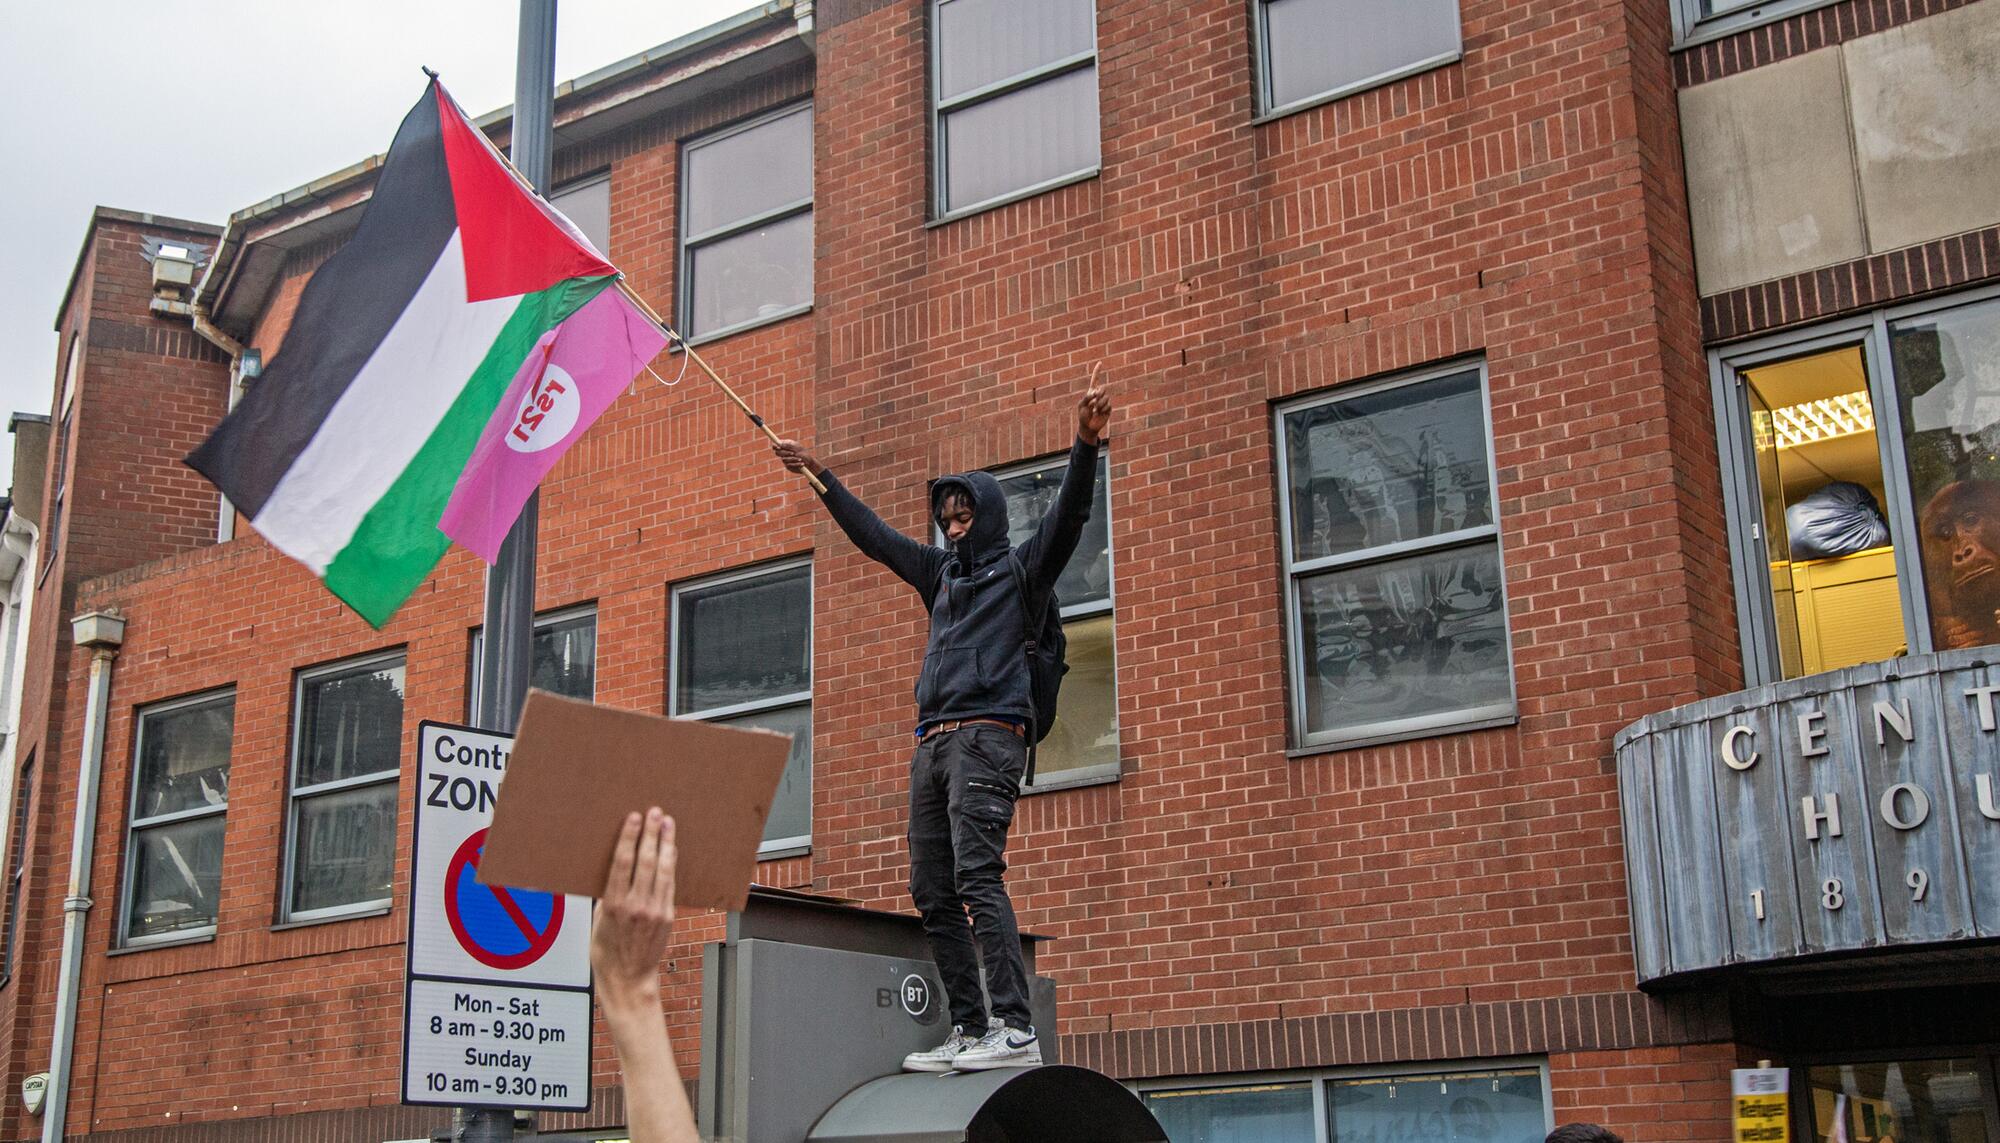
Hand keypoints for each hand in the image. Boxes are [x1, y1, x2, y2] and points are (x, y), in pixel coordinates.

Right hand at [591, 809, 676, 1007]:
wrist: (628, 979)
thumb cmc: (607, 952)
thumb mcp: (597, 922)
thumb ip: (608, 896)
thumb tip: (615, 871)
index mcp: (613, 905)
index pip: (623, 863)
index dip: (630, 837)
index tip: (634, 818)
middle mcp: (636, 906)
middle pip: (646, 861)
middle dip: (651, 834)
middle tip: (655, 813)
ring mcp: (655, 911)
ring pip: (663, 869)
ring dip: (666, 843)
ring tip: (668, 824)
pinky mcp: (668, 916)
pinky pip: (670, 884)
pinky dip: (671, 864)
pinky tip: (671, 850)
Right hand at [772, 439, 823, 476]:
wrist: (810, 464)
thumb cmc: (804, 454)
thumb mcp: (797, 448)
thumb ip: (788, 446)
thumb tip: (779, 444)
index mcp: (786, 446)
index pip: (776, 445)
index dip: (775, 446)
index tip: (777, 447)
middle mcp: (784, 453)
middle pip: (777, 452)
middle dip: (786, 453)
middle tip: (793, 453)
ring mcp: (785, 460)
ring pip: (784, 459)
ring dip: (793, 459)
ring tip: (800, 459)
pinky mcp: (788, 466)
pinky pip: (788, 465)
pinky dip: (795, 464)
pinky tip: (801, 464)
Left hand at [1076, 369, 1110, 445]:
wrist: (1088, 426)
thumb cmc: (1083, 416)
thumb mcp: (1081, 405)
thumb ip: (1087, 397)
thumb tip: (1095, 393)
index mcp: (1091, 392)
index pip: (1095, 380)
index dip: (1097, 371)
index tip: (1100, 363)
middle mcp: (1098, 395)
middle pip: (1102, 388)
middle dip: (1099, 393)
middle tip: (1094, 401)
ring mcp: (1104, 402)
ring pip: (1105, 397)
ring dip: (1099, 404)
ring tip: (1095, 410)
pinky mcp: (1108, 409)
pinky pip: (1108, 405)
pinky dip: (1102, 409)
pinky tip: (1099, 413)